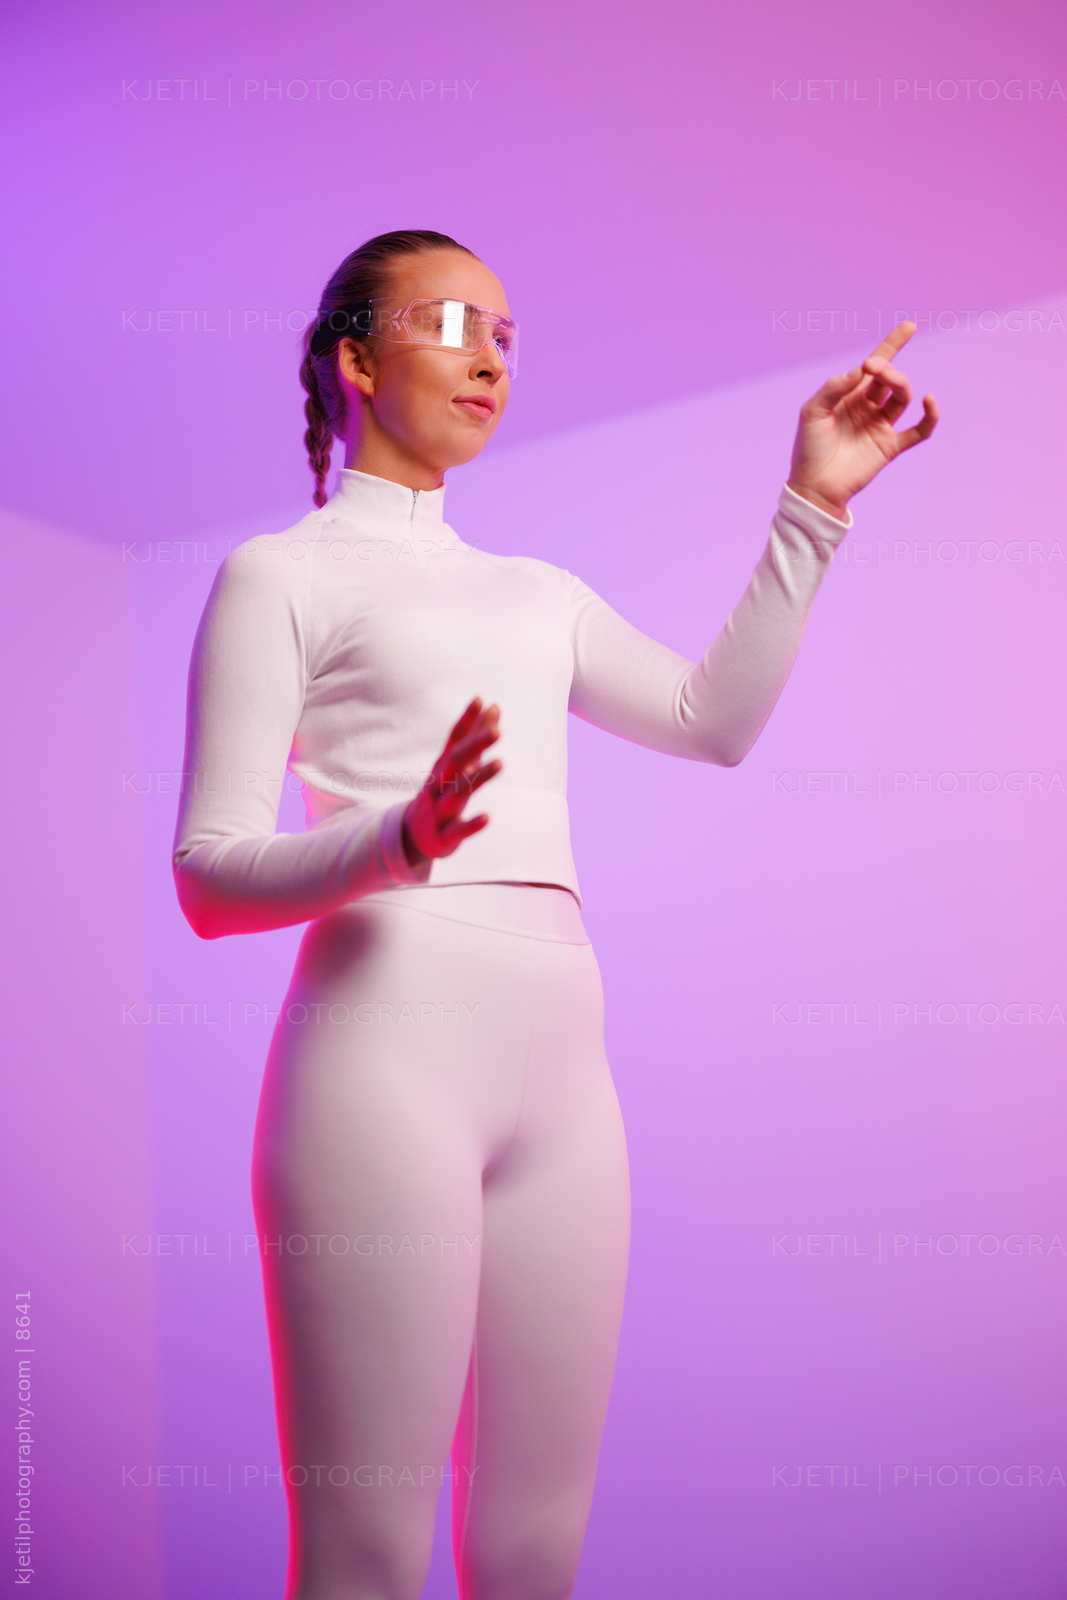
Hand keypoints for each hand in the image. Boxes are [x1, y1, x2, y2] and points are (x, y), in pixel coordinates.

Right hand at [401, 698, 501, 866]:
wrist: (414, 836)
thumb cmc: (442, 793)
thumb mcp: (459, 767)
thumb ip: (476, 737)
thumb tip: (494, 706)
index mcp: (442, 767)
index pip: (454, 739)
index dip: (467, 720)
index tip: (481, 699)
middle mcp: (438, 784)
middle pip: (455, 761)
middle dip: (474, 745)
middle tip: (497, 731)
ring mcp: (439, 809)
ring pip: (457, 792)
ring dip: (479, 778)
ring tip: (500, 762)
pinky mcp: (444, 835)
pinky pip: (458, 830)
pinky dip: (471, 824)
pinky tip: (487, 818)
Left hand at [787, 322, 938, 520]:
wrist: (814, 487)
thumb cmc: (808, 448)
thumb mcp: (813, 411)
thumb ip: (835, 387)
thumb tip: (862, 369)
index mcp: (850, 395)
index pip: (875, 366)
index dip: (892, 345)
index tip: (909, 327)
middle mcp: (868, 407)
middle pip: (889, 379)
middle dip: (886, 368)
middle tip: (873, 367)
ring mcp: (881, 426)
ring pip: (902, 397)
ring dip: (900, 384)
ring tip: (890, 380)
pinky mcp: (891, 446)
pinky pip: (920, 430)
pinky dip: (930, 416)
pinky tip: (928, 400)